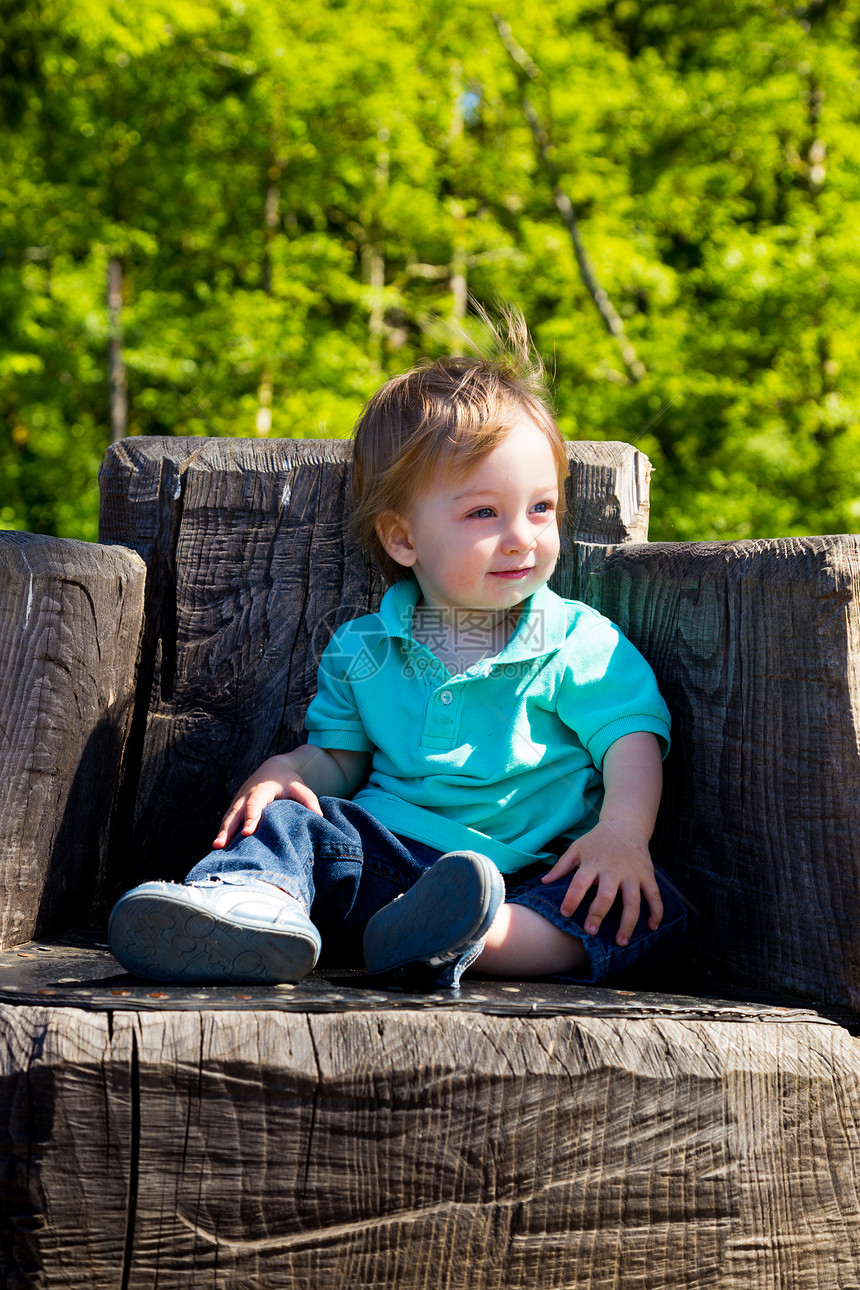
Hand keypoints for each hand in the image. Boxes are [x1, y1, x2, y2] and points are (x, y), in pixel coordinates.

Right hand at [212, 755, 321, 848]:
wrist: (273, 768)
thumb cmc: (288, 780)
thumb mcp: (299, 786)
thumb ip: (309, 799)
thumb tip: (319, 816)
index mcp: (262, 789)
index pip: (255, 804)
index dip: (251, 817)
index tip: (246, 832)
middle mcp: (246, 795)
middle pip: (236, 812)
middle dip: (228, 828)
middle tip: (221, 844)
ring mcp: (239, 801)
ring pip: (228, 817)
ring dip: (221, 832)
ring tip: (215, 847)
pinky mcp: (236, 807)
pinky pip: (227, 820)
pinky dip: (223, 831)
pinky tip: (219, 846)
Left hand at [541, 817, 662, 946]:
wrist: (625, 824)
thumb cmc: (597, 840)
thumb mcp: (577, 848)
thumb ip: (561, 866)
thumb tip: (543, 881)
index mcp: (593, 863)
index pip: (579, 882)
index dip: (571, 899)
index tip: (565, 914)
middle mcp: (613, 870)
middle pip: (606, 895)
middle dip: (598, 915)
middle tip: (590, 932)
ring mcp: (632, 873)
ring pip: (633, 901)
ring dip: (627, 923)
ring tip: (620, 942)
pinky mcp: (648, 875)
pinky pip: (654, 896)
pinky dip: (656, 912)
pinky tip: (652, 927)